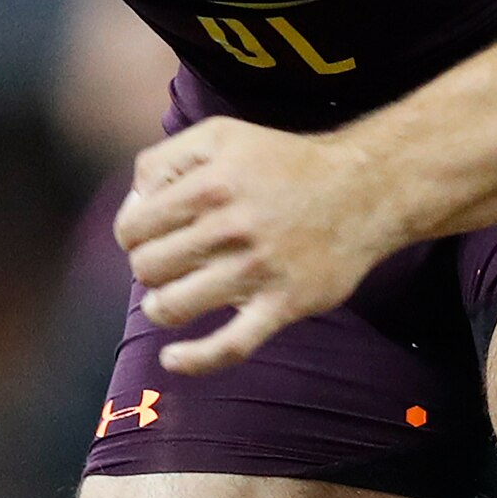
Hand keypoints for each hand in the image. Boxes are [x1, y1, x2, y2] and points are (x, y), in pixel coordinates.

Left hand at [112, 117, 397, 375]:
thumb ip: (163, 162)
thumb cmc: (283, 164)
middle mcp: (231, 226)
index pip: (133, 227)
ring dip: (162, 307)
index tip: (152, 237)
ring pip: (174, 307)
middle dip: (149, 269)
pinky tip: (173, 360)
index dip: (132, 236)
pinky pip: (229, 346)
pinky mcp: (284, 305)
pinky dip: (194, 361)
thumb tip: (133, 210)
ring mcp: (258, 270)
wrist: (364, 190)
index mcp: (209, 184)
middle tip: (172, 263)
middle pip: (147, 268)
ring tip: (171, 299)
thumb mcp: (219, 136)